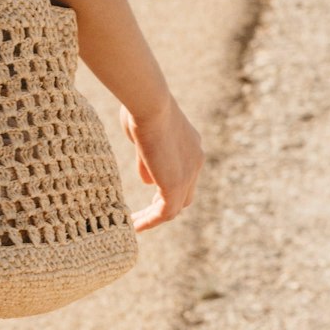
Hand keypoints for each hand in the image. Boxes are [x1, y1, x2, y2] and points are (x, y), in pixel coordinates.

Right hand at [122, 92, 202, 230]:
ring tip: (134, 224)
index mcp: (190, 146)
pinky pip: (164, 212)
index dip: (166, 186)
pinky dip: (150, 221)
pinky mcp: (176, 184)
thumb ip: (147, 160)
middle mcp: (195, 161)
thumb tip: (148, 181)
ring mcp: (189, 174)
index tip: (148, 194)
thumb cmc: (142, 108)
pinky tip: (135, 226)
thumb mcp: (144, 136)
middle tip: (143, 214)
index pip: (182, 174)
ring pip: (174, 206)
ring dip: (154, 217)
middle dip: (163, 205)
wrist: (151, 103)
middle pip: (184, 194)